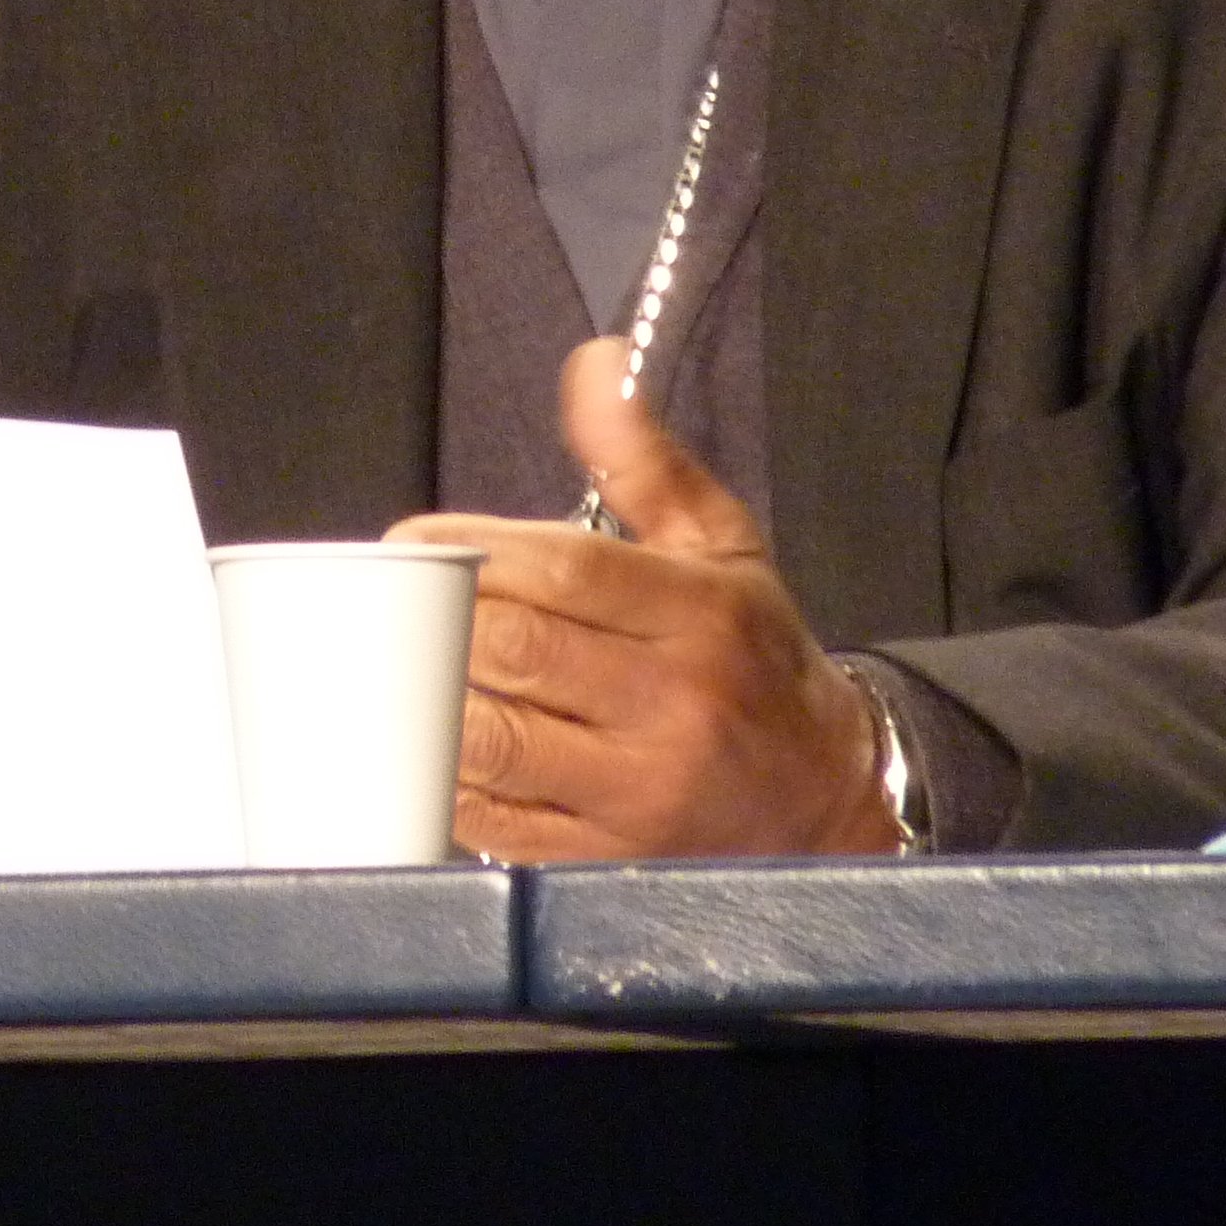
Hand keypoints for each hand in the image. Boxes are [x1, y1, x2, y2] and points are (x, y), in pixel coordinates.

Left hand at [388, 337, 903, 860]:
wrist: (825, 803)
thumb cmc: (755, 661)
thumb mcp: (719, 546)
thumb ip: (644, 458)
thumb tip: (592, 366)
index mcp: (699, 614)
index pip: (565, 572)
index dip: (473, 550)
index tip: (415, 540)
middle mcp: (673, 705)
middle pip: (518, 650)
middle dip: (440, 619)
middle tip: (399, 600)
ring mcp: (639, 793)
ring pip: (493, 739)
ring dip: (430, 699)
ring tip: (403, 668)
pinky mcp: (605, 859)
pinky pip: (494, 820)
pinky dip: (445, 780)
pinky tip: (431, 744)